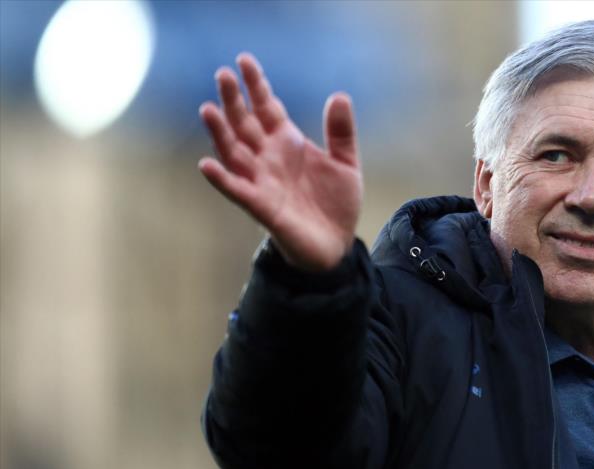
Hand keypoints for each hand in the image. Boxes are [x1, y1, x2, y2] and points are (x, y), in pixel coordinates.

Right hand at [198, 53, 361, 271]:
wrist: (337, 245)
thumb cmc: (336, 203)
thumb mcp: (346, 164)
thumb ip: (340, 132)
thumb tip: (339, 95)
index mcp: (287, 143)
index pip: (267, 107)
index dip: (256, 85)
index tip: (243, 59)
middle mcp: (268, 158)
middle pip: (245, 124)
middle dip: (234, 101)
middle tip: (223, 74)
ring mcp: (262, 182)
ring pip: (234, 153)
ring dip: (219, 133)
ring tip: (208, 109)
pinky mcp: (262, 208)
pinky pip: (237, 191)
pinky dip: (222, 179)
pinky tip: (208, 164)